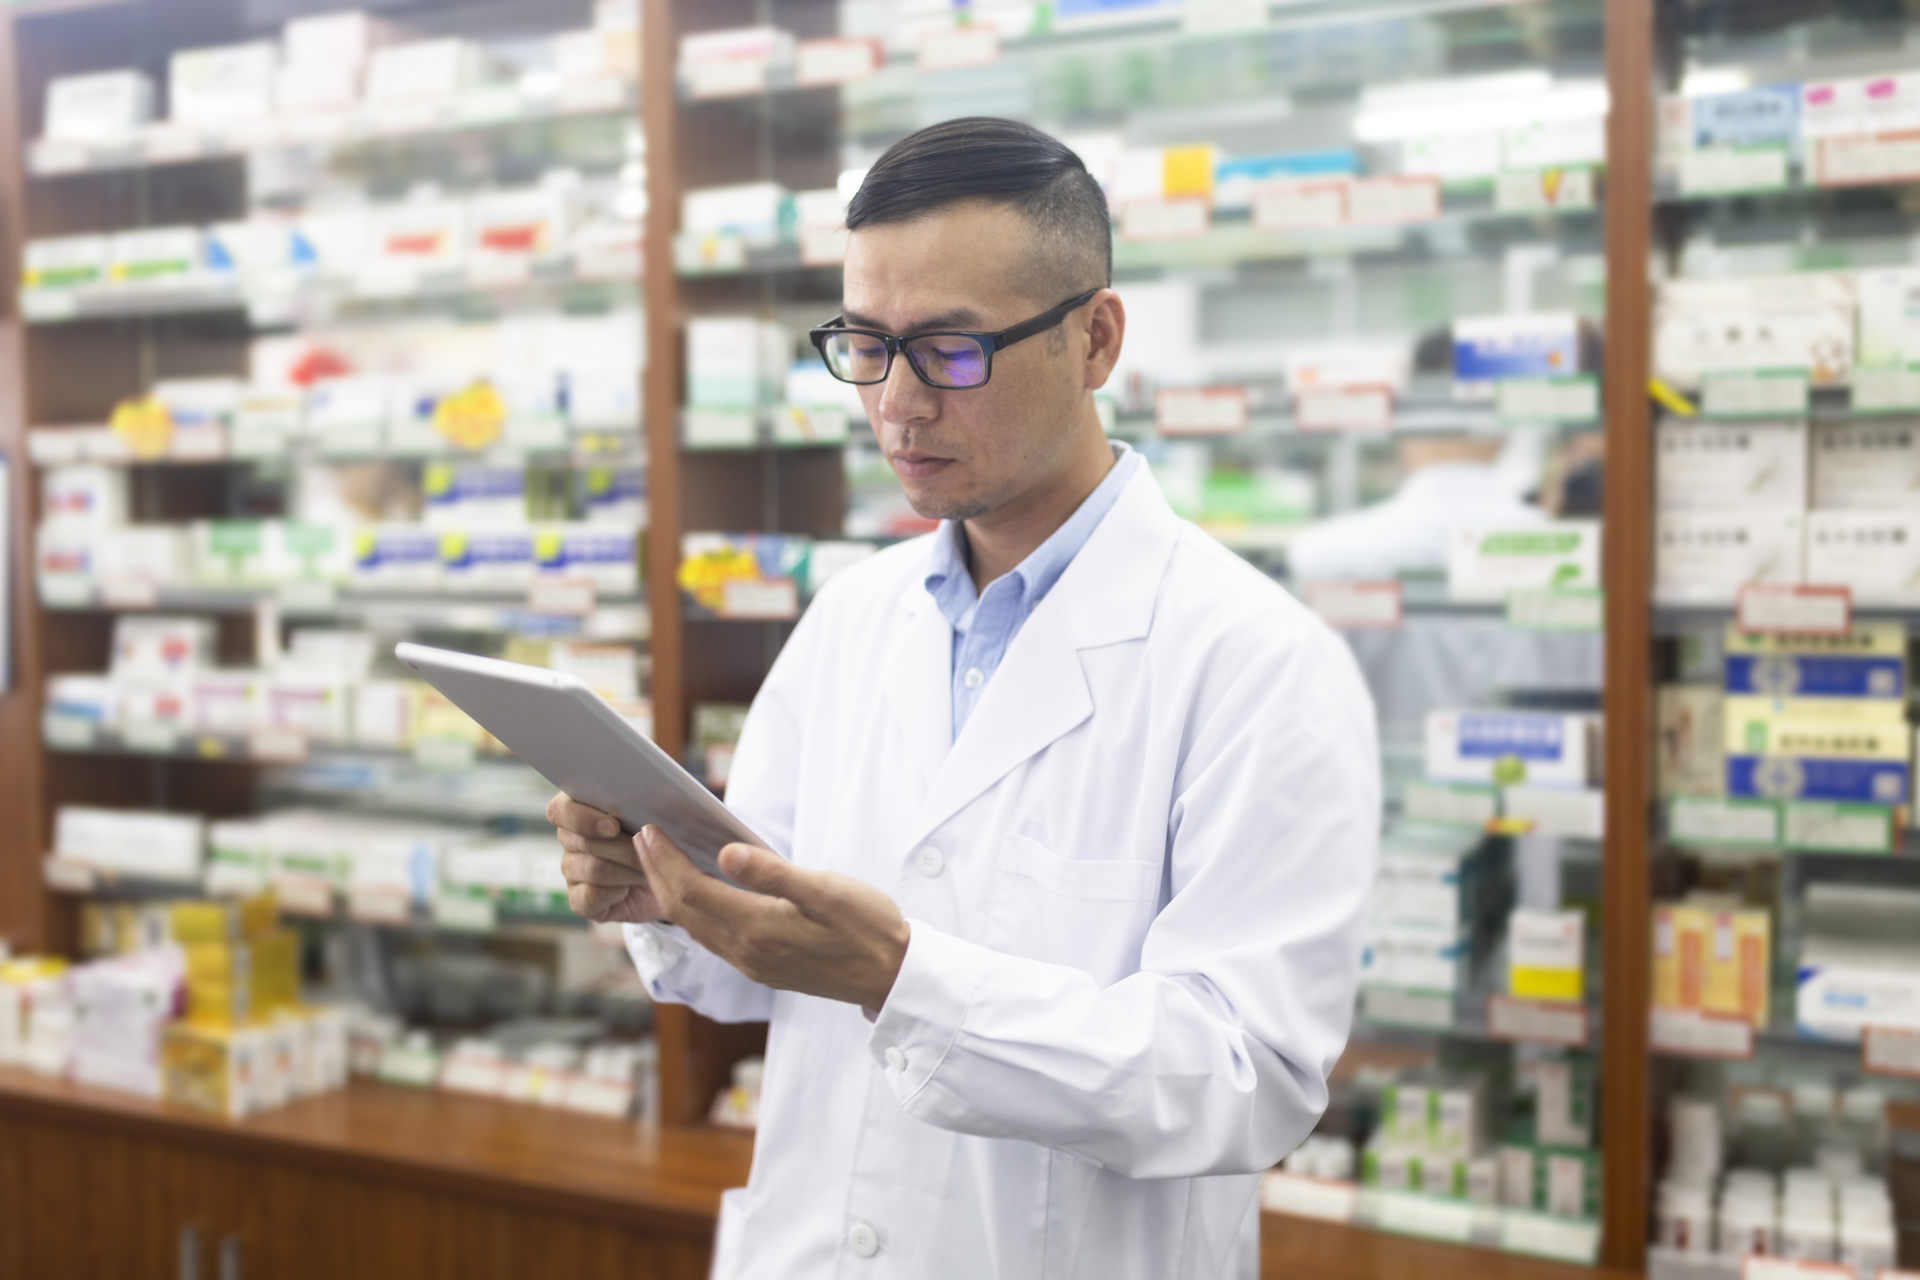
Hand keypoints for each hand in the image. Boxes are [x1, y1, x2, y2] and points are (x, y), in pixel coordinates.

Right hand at [547, 793, 664, 924]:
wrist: (671, 879)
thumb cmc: (662, 838)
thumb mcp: (660, 815)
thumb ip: (648, 802)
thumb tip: (655, 804)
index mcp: (580, 808)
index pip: (560, 810)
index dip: (583, 817)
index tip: (613, 824)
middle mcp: (570, 839)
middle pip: (585, 842)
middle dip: (625, 848)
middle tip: (650, 851)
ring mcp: (572, 870)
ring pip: (594, 869)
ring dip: (629, 870)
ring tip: (648, 869)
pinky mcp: (579, 900)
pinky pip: (591, 897)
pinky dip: (617, 893)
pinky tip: (629, 890)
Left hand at [637, 825, 909, 1010]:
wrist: (892, 976)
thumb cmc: (868, 927)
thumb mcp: (827, 891)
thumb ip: (774, 875)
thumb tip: (725, 853)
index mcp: (758, 929)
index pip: (691, 892)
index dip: (665, 861)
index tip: (650, 831)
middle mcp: (746, 953)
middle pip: (683, 912)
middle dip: (657, 874)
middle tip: (643, 838)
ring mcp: (752, 965)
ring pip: (694, 929)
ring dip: (670, 894)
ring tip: (659, 862)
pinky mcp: (762, 968)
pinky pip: (712, 939)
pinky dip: (693, 913)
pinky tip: (697, 896)